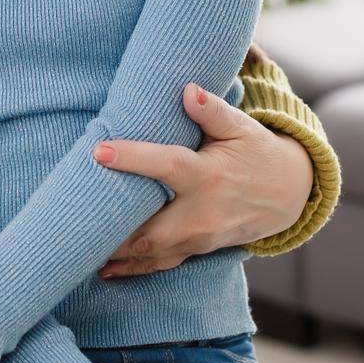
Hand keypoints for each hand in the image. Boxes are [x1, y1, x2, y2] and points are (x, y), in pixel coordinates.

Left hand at [93, 82, 311, 276]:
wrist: (288, 194)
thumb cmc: (256, 151)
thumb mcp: (241, 127)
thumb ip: (212, 110)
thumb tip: (187, 91)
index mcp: (208, 174)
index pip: (167, 165)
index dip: (133, 158)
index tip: (99, 151)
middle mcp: (203, 212)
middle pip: (153, 229)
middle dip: (114, 231)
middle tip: (75, 222)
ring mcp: (201, 238)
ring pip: (153, 253)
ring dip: (117, 255)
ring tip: (79, 251)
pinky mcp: (198, 250)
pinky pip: (162, 265)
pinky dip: (133, 270)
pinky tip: (104, 271)